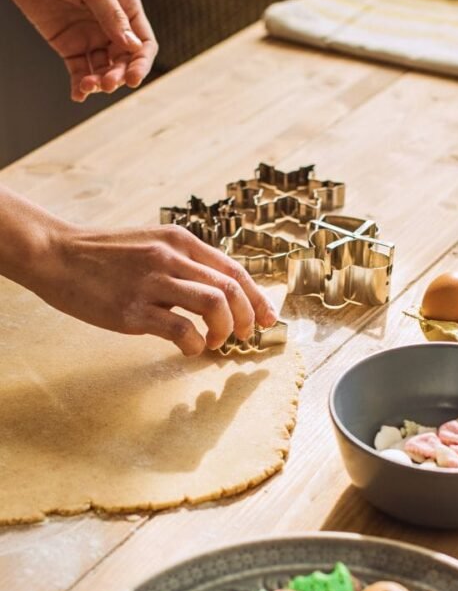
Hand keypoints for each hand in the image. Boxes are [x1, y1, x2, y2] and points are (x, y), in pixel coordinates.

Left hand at [0, 0, 157, 100]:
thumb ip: (111, 15)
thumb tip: (132, 45)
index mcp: (125, 9)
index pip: (143, 43)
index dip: (141, 63)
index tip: (133, 78)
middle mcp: (111, 28)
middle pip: (124, 62)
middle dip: (117, 76)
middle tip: (107, 83)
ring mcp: (91, 40)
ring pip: (103, 71)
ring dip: (99, 83)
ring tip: (88, 86)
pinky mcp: (71, 49)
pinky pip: (80, 72)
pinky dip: (80, 86)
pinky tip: (78, 95)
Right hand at [37, 224, 277, 355]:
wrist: (57, 254)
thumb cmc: (105, 254)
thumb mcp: (151, 243)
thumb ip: (183, 262)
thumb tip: (217, 291)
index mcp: (180, 241)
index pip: (235, 269)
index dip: (258, 297)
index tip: (267, 318)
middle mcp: (172, 257)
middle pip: (232, 288)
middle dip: (248, 317)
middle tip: (245, 336)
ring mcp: (153, 283)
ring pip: (215, 305)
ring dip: (226, 331)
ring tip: (216, 343)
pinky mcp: (134, 310)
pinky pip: (182, 330)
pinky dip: (196, 344)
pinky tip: (190, 349)